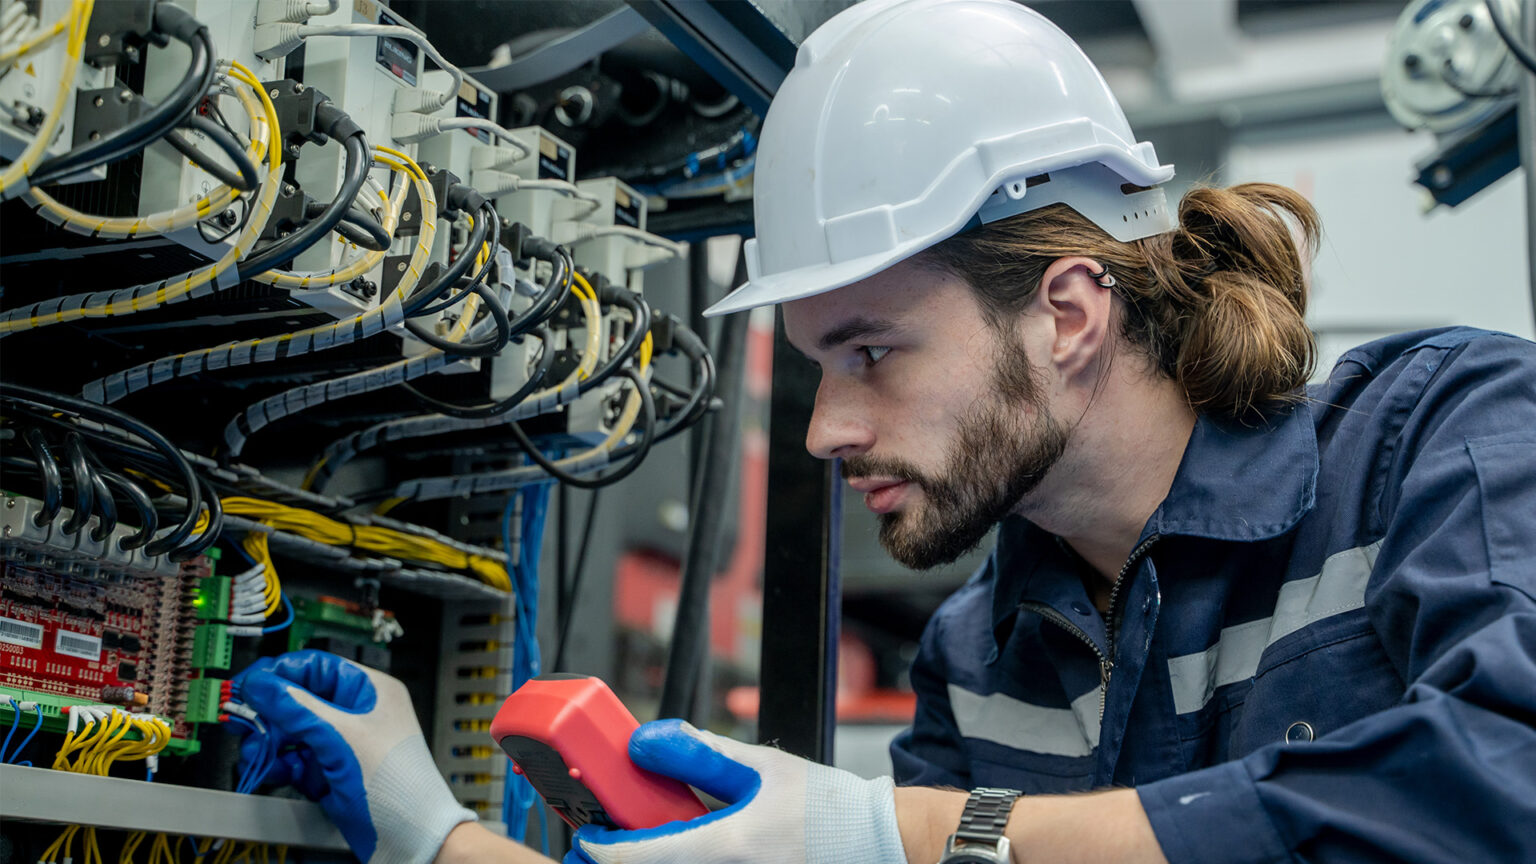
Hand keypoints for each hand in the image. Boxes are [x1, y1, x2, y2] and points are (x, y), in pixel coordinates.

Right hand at [234, 650, 475, 863]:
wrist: (409, 836)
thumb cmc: (397, 784)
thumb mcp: (340, 737)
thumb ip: (297, 707)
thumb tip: (262, 684)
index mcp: (369, 690)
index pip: (316, 667)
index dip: (279, 673)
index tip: (248, 685)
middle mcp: (357, 712)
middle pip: (300, 700)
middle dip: (270, 714)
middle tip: (244, 723)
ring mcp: (344, 743)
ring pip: (294, 731)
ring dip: (271, 742)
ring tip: (258, 752)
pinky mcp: (332, 770)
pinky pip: (297, 758)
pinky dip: (282, 764)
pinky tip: (275, 770)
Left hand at [566, 719, 906, 863]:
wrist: (873, 840)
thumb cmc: (826, 808)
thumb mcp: (761, 767)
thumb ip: (700, 753)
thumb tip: (648, 742)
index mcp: (728, 846)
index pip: (642, 855)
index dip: (602, 847)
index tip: (586, 836)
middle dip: (621, 857)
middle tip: (603, 839)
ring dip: (651, 856)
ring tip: (640, 835)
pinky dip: (676, 858)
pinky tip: (677, 840)